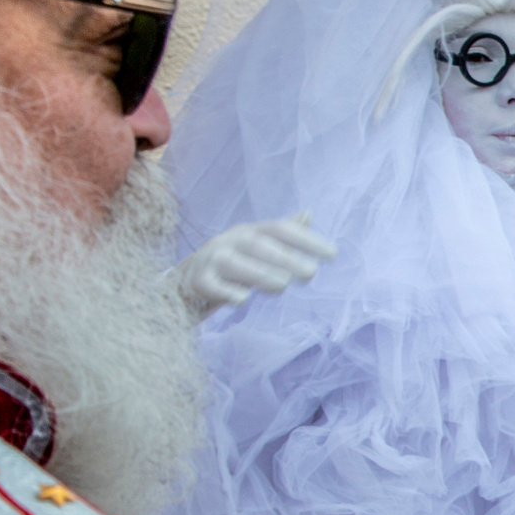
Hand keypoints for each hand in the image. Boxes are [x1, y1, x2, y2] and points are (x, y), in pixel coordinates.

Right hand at [170, 213, 337, 319]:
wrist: (182, 286)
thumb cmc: (229, 268)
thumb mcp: (255, 250)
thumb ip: (281, 236)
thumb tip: (308, 213)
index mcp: (248, 233)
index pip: (279, 229)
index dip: (306, 239)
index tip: (333, 255)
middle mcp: (229, 241)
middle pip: (258, 245)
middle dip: (286, 257)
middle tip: (311, 273)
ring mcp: (209, 261)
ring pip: (235, 263)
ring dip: (260, 273)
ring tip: (282, 286)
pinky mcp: (195, 282)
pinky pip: (211, 285)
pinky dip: (227, 292)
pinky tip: (243, 300)